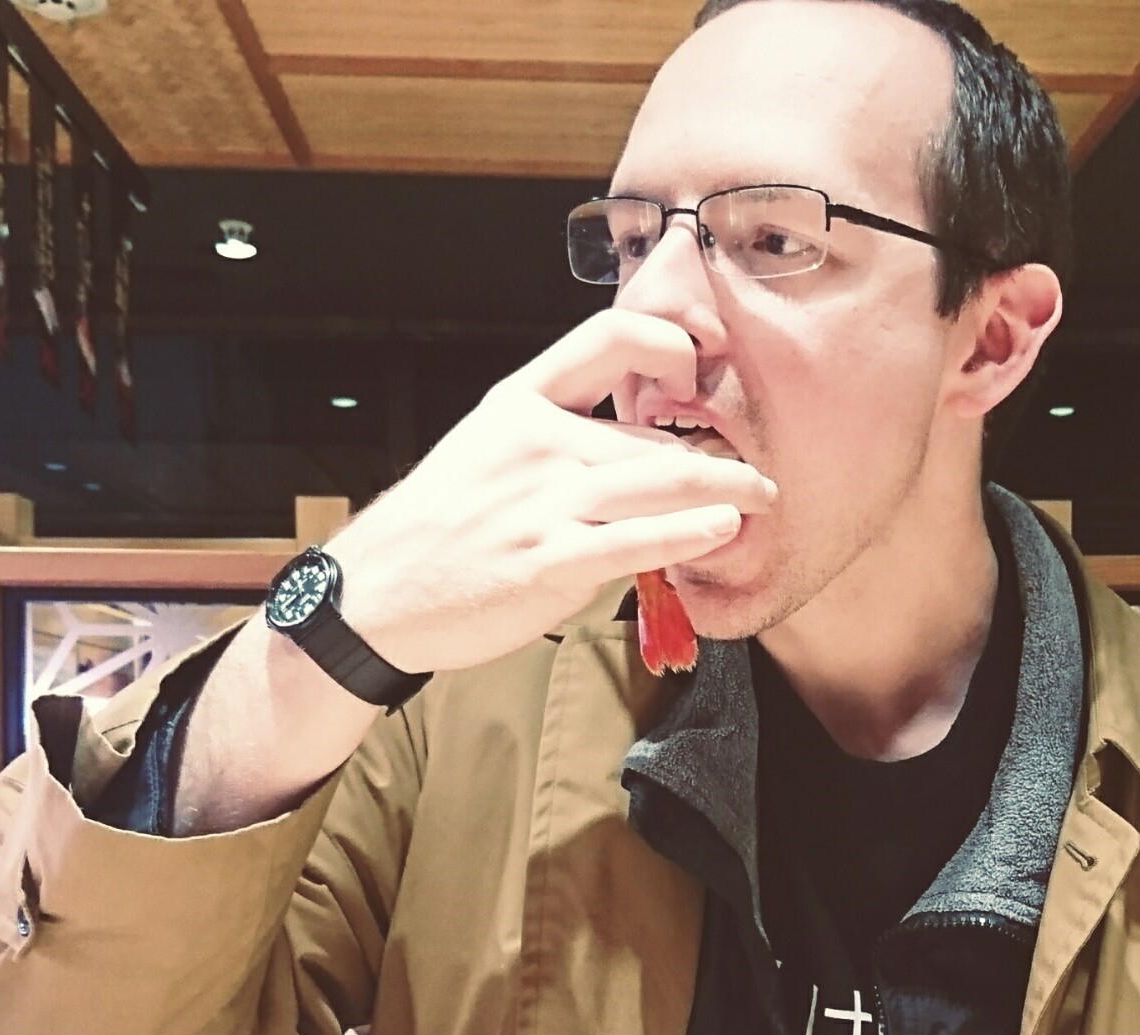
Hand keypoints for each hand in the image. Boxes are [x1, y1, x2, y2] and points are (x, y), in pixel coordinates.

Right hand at [322, 310, 774, 674]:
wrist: (376, 592)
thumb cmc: (440, 526)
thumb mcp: (485, 448)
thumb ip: (554, 433)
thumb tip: (631, 441)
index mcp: (519, 403)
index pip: (605, 338)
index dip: (664, 341)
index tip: (700, 362)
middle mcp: (536, 442)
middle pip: (651, 433)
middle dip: (713, 457)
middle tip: (754, 473)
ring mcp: (542, 504)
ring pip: (658, 479)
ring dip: (726, 489)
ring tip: (763, 497)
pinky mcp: (548, 562)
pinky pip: (635, 540)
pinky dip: (688, 533)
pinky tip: (722, 530)